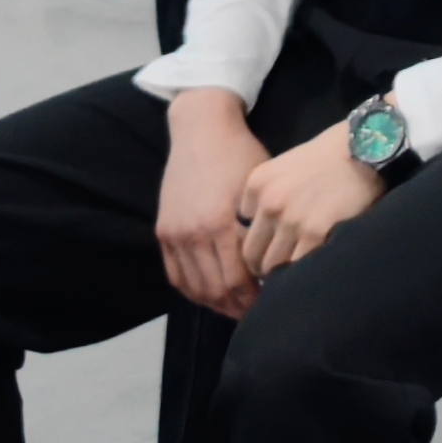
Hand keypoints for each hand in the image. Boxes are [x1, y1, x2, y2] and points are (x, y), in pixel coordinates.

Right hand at [156, 91, 269, 317]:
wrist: (201, 129)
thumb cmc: (241, 154)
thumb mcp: (260, 188)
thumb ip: (264, 227)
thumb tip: (277, 263)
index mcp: (219, 224)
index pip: (237, 279)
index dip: (254, 297)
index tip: (272, 302)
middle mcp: (192, 234)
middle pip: (215, 289)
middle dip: (237, 306)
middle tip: (257, 312)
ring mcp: (174, 234)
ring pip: (193, 287)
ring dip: (215, 304)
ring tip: (236, 308)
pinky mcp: (163, 231)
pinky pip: (175, 274)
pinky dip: (192, 290)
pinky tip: (209, 296)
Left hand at [237, 123, 390, 281]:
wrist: (368, 149)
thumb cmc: (332, 155)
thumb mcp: (287, 166)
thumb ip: (270, 194)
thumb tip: (267, 231)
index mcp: (257, 184)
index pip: (242, 229)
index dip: (259, 240)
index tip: (273, 245)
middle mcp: (269, 203)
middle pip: (252, 253)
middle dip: (265, 263)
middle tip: (284, 267)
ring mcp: (291, 220)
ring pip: (272, 266)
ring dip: (284, 272)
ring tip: (300, 271)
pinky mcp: (315, 234)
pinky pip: (298, 267)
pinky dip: (304, 272)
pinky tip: (315, 266)